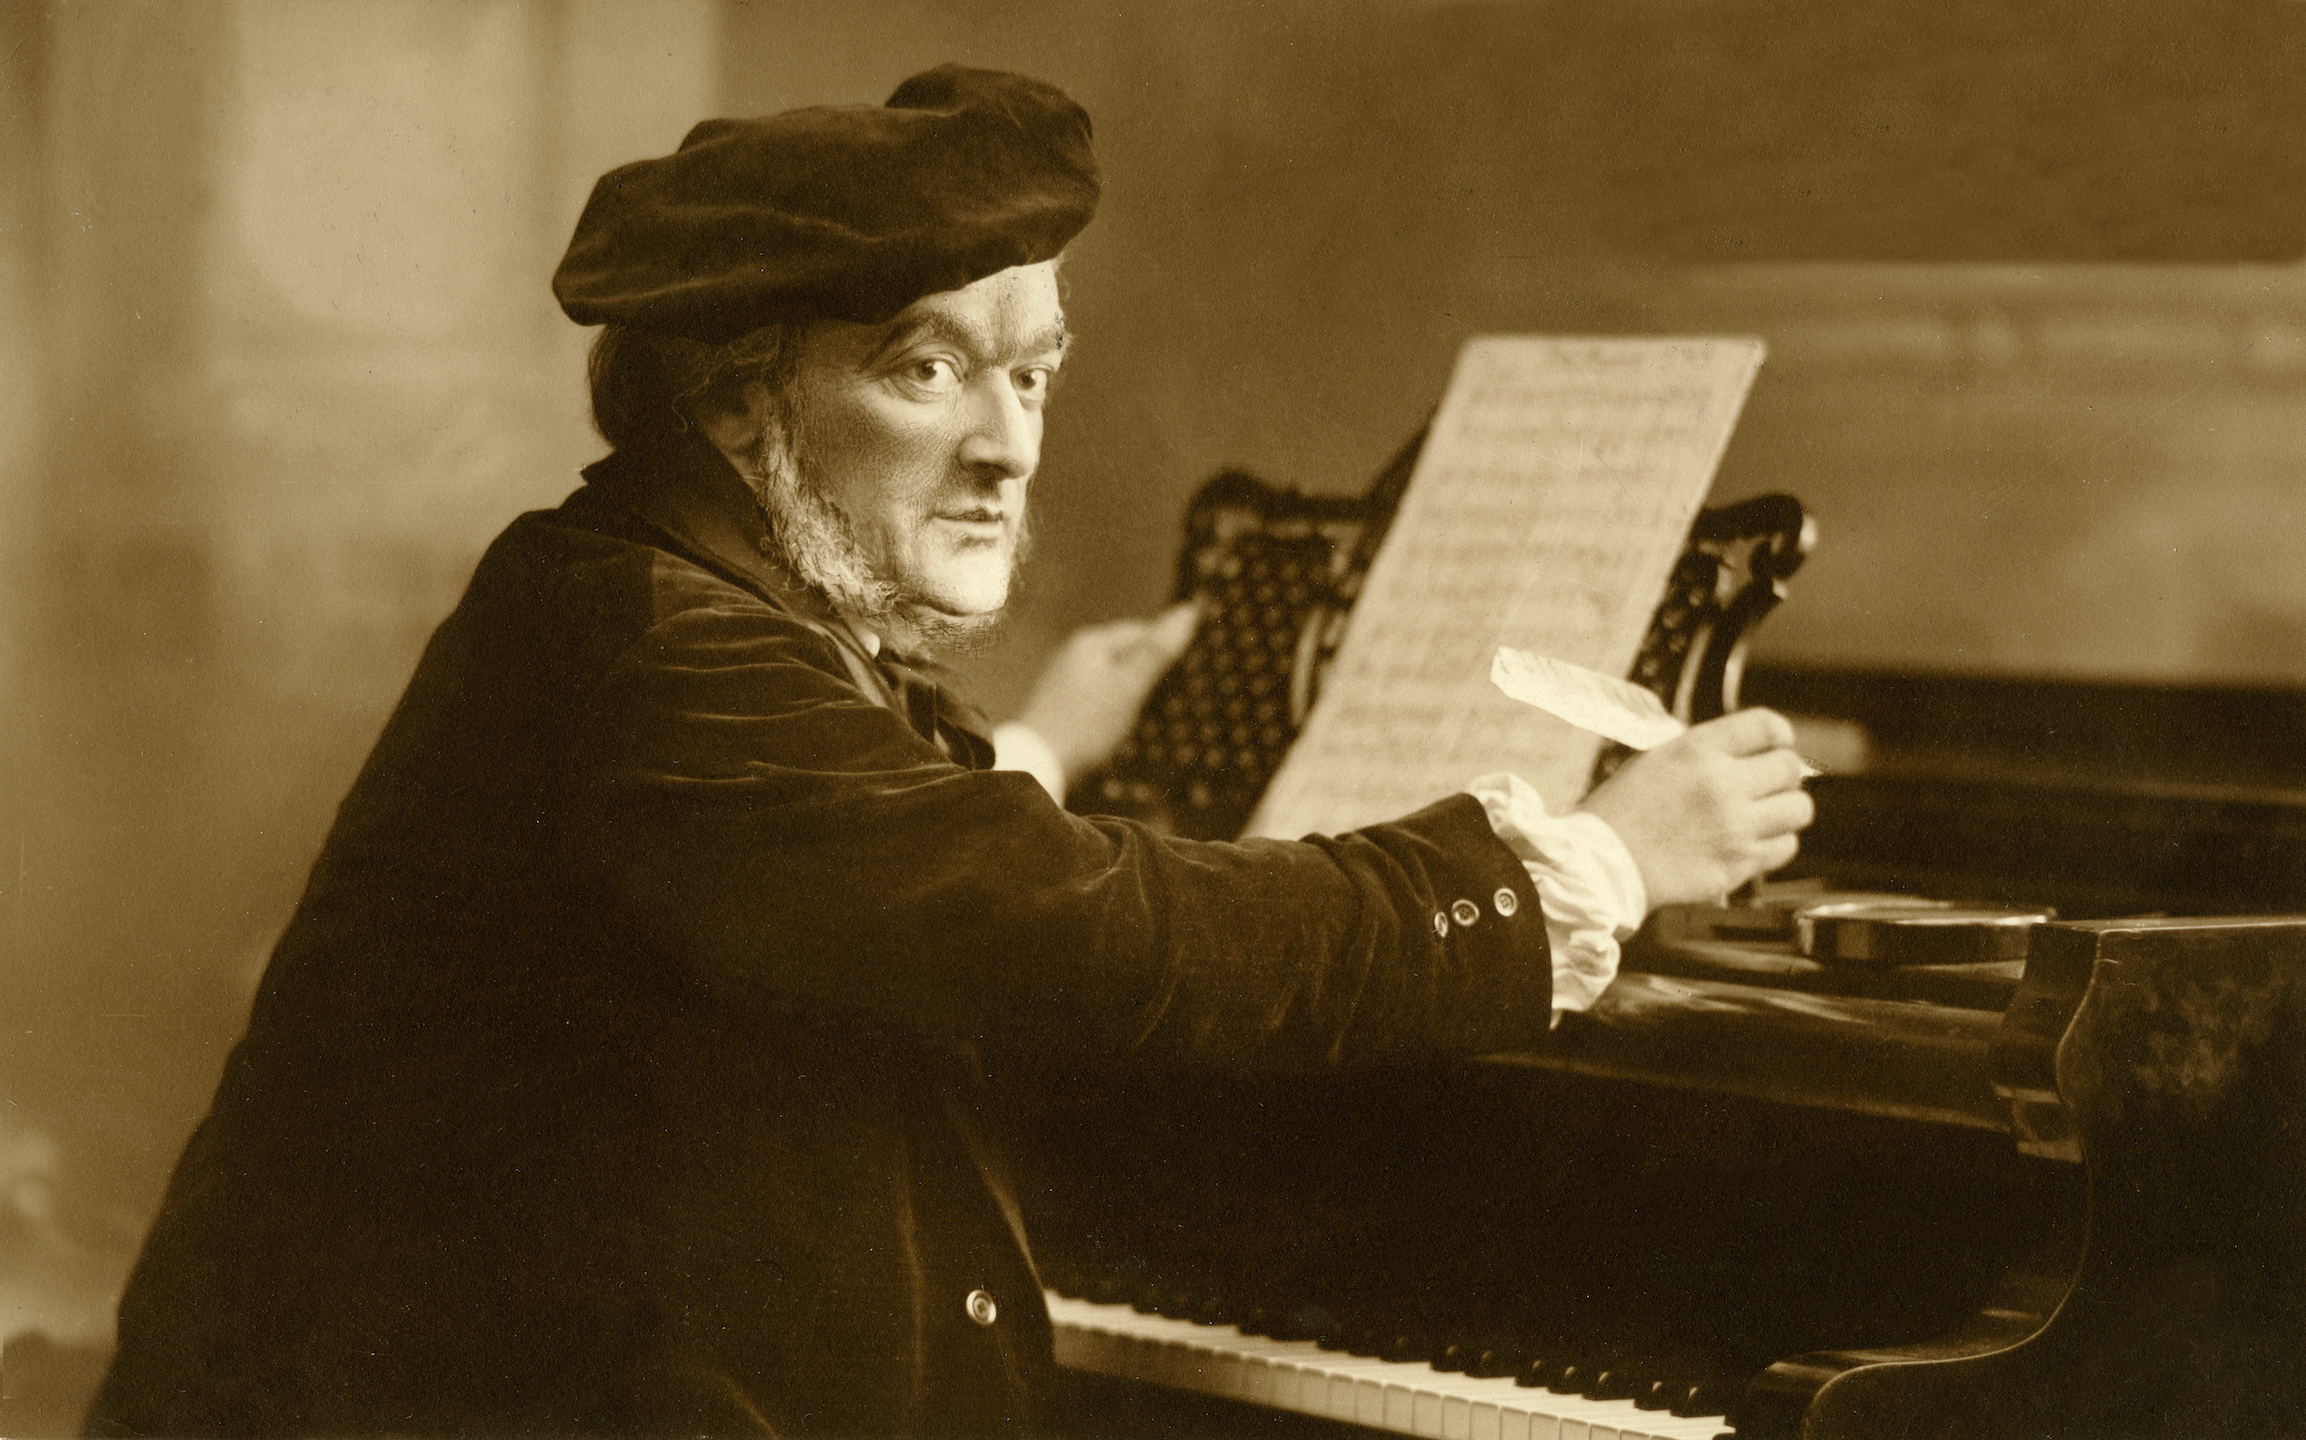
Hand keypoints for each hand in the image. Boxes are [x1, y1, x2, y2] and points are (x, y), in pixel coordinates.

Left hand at [1017, 602, 1199, 784]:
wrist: (1037, 765)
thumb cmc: (1085, 725)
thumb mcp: (1128, 687)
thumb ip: (1158, 650)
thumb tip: (1187, 612)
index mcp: (1090, 642)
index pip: (1140, 631)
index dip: (1166, 648)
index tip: (1187, 671)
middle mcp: (1073, 653)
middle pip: (1124, 653)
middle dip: (1147, 671)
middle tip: (1169, 698)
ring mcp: (1064, 678)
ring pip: (1111, 676)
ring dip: (1131, 692)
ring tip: (1143, 716)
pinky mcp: (1060, 704)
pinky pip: (1096, 696)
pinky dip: (1112, 707)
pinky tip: (1115, 727)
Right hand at [1575, 708, 1814, 908]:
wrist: (1603, 865)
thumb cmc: (1621, 812)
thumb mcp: (1655, 760)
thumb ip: (1702, 752)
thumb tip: (1744, 750)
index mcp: (1698, 750)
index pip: (1766, 726)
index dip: (1778, 734)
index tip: (1776, 743)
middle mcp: (1723, 784)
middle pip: (1791, 767)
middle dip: (1782, 774)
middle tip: (1767, 784)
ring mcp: (1736, 827)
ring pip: (1799, 809)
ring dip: (1785, 809)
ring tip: (1764, 814)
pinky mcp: (1739, 863)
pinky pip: (1786, 847)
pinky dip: (1775, 843)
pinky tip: (1752, 842)